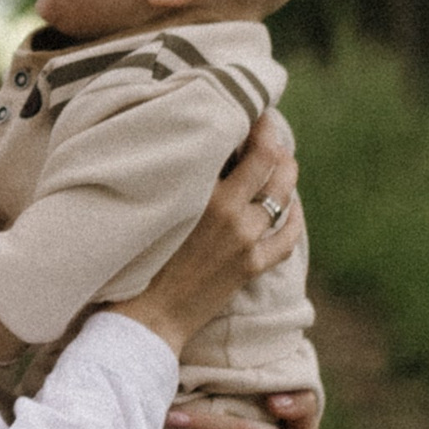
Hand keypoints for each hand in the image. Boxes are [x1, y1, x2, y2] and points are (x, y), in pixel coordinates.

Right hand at [112, 116, 299, 356]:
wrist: (145, 316)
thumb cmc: (133, 257)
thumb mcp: (154, 205)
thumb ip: (179, 176)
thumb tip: (196, 145)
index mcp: (209, 198)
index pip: (257, 150)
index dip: (263, 126)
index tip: (257, 111)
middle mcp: (235, 217)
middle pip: (277, 168)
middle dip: (276, 145)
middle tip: (267, 133)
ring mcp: (247, 243)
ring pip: (285, 198)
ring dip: (286, 175)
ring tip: (279, 162)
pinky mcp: (252, 267)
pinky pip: (288, 235)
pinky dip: (294, 216)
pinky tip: (291, 206)